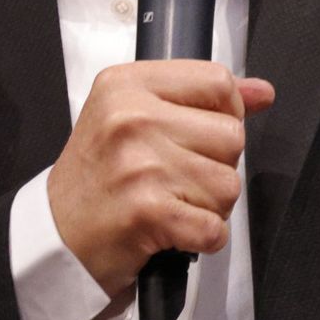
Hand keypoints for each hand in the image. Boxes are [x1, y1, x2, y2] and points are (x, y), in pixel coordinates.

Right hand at [47, 60, 274, 294]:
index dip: (225, 113)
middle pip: (231, 136)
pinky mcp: (148, 213)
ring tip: (173, 203)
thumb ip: (200, 99)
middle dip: (216, 165)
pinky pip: (214, 228)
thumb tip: (262, 92)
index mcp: (126, 84)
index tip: (201, 134)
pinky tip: (174, 231)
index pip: (217, 81)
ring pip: (229, 185)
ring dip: (209, 205)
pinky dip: (202, 239)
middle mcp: (132, 118)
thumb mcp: (134, 116)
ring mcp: (140, 166)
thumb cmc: (97, 176)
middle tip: (178, 177)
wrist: (57, 235)